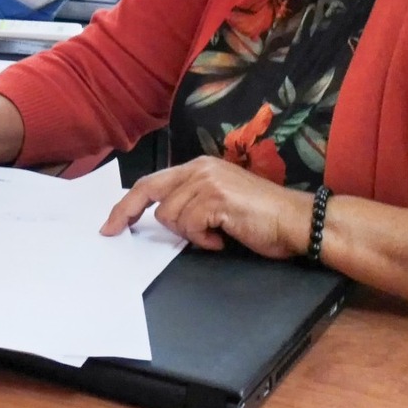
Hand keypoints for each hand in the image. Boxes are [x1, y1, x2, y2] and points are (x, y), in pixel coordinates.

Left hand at [101, 157, 313, 256]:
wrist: (297, 221)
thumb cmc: (261, 218)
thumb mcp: (218, 203)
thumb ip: (191, 203)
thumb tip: (161, 218)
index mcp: (198, 167)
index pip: (151, 182)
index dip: (126, 204)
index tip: (110, 224)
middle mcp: (200, 169)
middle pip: (148, 192)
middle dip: (126, 214)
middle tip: (112, 232)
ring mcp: (208, 182)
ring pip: (170, 216)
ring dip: (190, 233)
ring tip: (217, 234)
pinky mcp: (217, 199)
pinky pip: (190, 226)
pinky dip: (204, 240)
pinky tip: (224, 238)